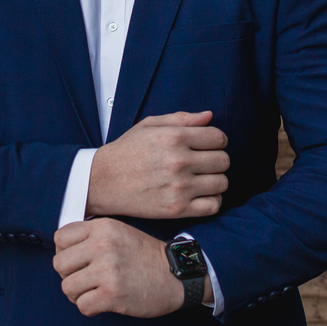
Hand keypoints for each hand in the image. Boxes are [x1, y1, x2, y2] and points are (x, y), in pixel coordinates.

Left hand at [52, 218, 189, 317]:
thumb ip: (91, 236)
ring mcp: (107, 270)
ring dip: (78, 294)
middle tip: (84, 279)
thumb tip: (62, 250)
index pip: (60, 238)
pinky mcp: (113, 294)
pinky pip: (82, 305)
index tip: (77, 261)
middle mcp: (102, 246)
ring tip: (93, 292)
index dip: (64, 252)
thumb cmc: (145, 256)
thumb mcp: (119, 232)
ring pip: (67, 287)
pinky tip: (101, 303)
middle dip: (69, 275)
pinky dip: (89, 308)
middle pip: (59, 264)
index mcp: (102, 227)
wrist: (177, 275)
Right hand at [86, 110, 228, 219]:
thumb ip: (181, 119)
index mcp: (174, 137)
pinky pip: (214, 205)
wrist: (102, 181)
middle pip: (224, 160)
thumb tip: (209, 116)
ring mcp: (179, 186)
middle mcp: (179, 161)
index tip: (208, 146)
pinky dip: (213, 200)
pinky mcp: (177, 208)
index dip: (216, 140)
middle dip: (217, 160)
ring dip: (216, 180)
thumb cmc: (126, 151)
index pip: (218, 137)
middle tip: (204, 163)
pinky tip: (201, 195)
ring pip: (222, 183)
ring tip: (201, 179)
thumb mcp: (148, 126)